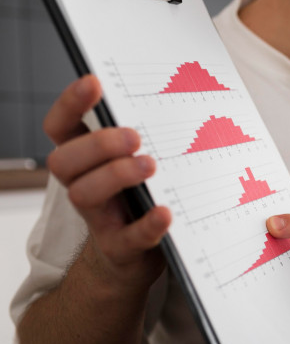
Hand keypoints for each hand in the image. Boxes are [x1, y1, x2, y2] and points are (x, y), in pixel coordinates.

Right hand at [44, 75, 171, 290]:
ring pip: (84, 195)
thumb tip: (176, 93)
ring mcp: (100, 218)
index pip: (60, 127)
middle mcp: (84, 186)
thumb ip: (141, 138)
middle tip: (134, 136)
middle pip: (64, 161)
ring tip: (150, 166)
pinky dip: (147, 225)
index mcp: (86, 160)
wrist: (131, 260)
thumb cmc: (136, 200)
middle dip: (97, 144)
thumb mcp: (133, 164)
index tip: (93, 82)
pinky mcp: (121, 248)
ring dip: (116, 176)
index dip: (69, 104)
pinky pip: (128, 238)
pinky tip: (165, 213)